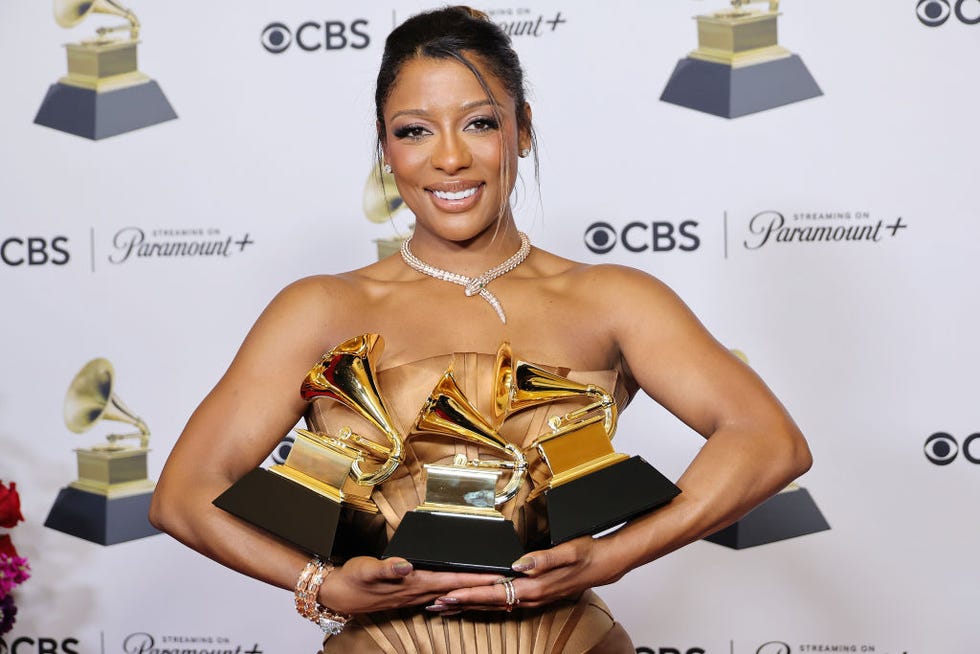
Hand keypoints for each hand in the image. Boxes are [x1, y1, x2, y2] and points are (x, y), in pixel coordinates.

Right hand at [319, 556, 502, 614]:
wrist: (337, 595)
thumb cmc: (352, 580)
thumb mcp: (366, 570)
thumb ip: (387, 568)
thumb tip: (405, 566)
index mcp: (413, 583)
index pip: (451, 579)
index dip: (475, 578)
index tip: (497, 576)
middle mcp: (418, 592)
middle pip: (458, 588)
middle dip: (483, 585)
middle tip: (507, 581)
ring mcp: (414, 596)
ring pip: (450, 593)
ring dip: (472, 589)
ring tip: (493, 586)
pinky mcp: (409, 594)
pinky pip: (439, 595)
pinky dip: (454, 592)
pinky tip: (460, 592)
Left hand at [429, 536, 610, 612]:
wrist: (603, 565)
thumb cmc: (585, 554)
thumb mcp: (567, 551)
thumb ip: (542, 559)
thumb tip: (519, 564)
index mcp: (533, 586)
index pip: (494, 592)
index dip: (469, 593)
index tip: (448, 594)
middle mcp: (530, 597)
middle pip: (488, 603)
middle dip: (461, 604)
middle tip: (435, 605)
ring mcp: (532, 599)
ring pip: (494, 605)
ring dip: (469, 605)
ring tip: (447, 606)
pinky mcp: (534, 596)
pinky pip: (504, 603)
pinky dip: (485, 604)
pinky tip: (476, 602)